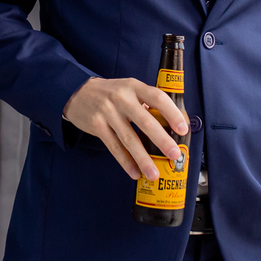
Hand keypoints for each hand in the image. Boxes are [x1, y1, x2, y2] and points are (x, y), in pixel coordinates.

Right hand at [62, 77, 187, 180]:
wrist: (77, 92)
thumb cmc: (110, 93)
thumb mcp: (128, 88)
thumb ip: (146, 102)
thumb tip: (171, 125)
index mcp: (133, 87)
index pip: (157, 97)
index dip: (172, 113)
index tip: (183, 129)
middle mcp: (121, 98)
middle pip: (145, 121)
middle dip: (162, 140)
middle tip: (174, 155)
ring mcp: (107, 112)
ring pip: (129, 138)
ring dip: (143, 158)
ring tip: (154, 173)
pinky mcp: (97, 125)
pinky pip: (114, 147)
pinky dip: (125, 161)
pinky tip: (135, 172)